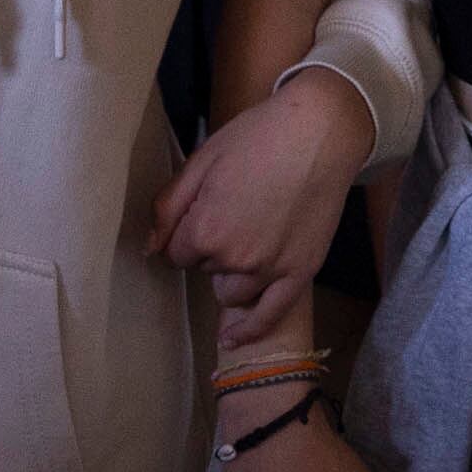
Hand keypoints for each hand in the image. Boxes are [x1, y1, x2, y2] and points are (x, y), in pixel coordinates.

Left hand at [153, 69, 374, 346]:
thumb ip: (169, 207)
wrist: (320, 133)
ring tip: (248, 240)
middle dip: (210, 250)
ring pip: (232, 293)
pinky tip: (234, 338)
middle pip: (205, 270)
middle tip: (233, 213)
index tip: (202, 212)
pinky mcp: (300, 273)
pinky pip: (270, 316)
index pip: (176, 254)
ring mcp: (270, 270)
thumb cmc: (256, 138)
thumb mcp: (201, 161)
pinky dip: (250, 330)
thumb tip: (150, 249)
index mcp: (205, 230)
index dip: (185, 234)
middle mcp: (235, 258)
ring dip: (231, 275)